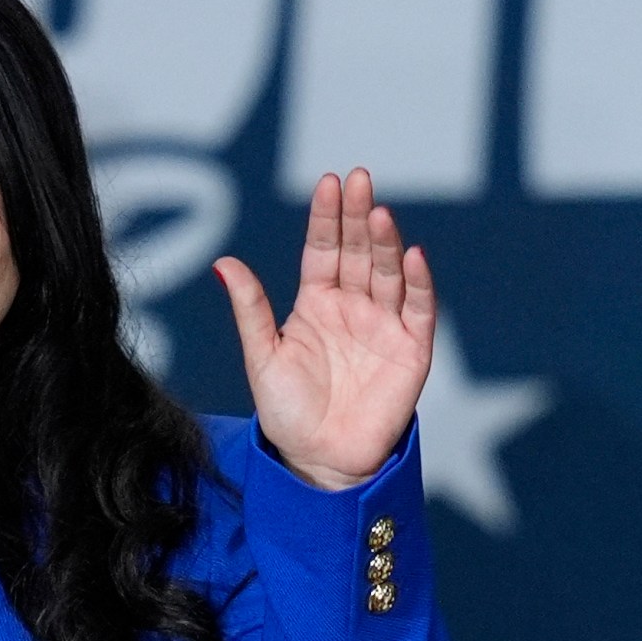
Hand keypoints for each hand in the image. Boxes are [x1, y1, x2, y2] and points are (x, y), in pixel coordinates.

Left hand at [211, 168, 434, 490]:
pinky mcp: (411, 351)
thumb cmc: (287, 412)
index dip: (327, 218)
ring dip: (386, 242)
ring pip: (388, 273)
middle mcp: (353, 307)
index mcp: (316, 303)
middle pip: (358, 252)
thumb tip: (223, 261)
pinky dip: (419, 284)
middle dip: (358, 216)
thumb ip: (250, 308)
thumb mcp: (262, 355)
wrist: (318, 462)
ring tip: (378, 210)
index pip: (324, 250)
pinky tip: (413, 256)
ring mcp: (384, 326)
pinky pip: (418, 311)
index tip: (328, 183)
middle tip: (359, 178)